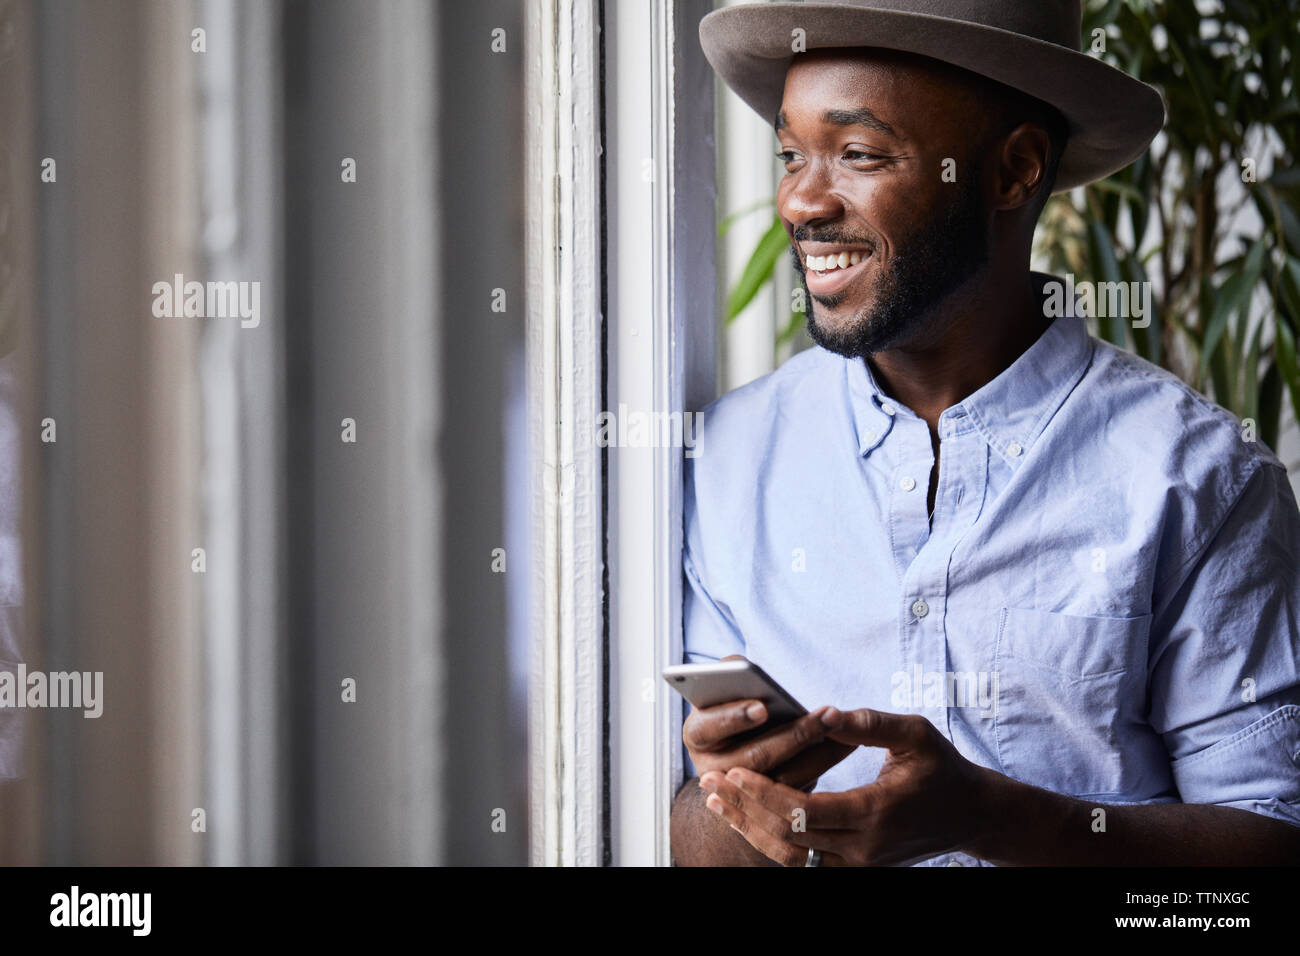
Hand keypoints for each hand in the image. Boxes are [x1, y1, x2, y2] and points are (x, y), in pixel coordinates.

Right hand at [682, 659, 853, 790]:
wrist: (738, 759)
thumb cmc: (736, 710)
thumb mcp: (727, 691)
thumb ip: (731, 675)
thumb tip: (740, 667)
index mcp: (696, 735)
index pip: (709, 726)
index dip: (734, 718)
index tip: (763, 708)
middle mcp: (711, 769)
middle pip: (754, 757)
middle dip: (795, 734)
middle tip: (829, 713)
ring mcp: (739, 796)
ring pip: (782, 779)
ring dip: (820, 752)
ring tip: (844, 725)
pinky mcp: (767, 812)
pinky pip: (797, 793)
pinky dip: (822, 766)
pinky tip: (845, 745)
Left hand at [698, 708, 995, 865]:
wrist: (969, 814)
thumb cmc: (941, 767)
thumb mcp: (915, 734)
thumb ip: (870, 724)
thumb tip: (825, 712)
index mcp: (877, 812)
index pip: (806, 811)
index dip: (765, 793)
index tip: (733, 771)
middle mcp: (865, 848)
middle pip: (789, 838)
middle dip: (744, 809)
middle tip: (710, 782)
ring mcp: (860, 865)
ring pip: (791, 858)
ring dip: (750, 830)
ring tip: (716, 803)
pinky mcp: (856, 869)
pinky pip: (804, 864)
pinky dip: (771, 843)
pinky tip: (746, 819)